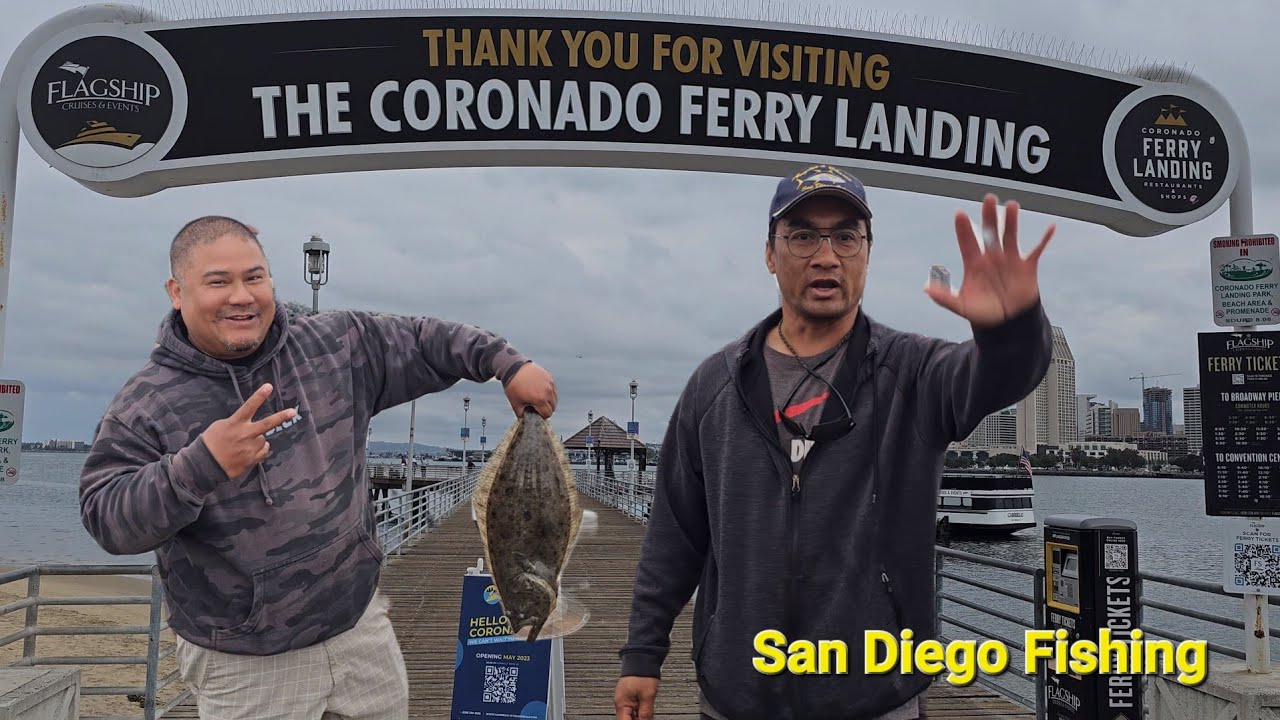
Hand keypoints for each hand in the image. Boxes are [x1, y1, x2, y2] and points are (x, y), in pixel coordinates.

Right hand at [202, 384, 296, 478]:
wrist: (205, 465)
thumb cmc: (211, 442)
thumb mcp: (221, 425)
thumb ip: (237, 422)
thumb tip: (248, 422)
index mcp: (235, 423)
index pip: (249, 406)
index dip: (259, 396)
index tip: (269, 386)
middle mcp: (245, 434)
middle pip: (267, 423)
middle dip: (281, 417)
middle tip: (293, 412)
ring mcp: (250, 448)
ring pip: (263, 439)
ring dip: (257, 440)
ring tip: (243, 445)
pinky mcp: (252, 459)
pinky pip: (264, 451)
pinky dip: (259, 450)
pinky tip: (247, 452)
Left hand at [505, 362, 556, 417]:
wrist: (513, 367)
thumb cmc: (513, 386)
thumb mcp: (515, 403)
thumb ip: (521, 414)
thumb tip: (525, 419)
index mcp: (540, 399)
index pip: (548, 414)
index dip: (541, 416)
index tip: (535, 413)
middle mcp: (548, 391)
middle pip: (553, 406)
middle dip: (546, 409)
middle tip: (536, 406)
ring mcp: (550, 383)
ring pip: (554, 397)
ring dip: (548, 400)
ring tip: (537, 397)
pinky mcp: (549, 377)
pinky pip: (553, 388)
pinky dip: (548, 391)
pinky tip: (538, 389)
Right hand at [614, 676, 658, 719]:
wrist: (642, 658)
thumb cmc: (643, 673)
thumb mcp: (647, 695)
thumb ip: (646, 712)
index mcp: (621, 703)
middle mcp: (621, 702)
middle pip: (627, 719)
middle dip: (637, 719)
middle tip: (647, 716)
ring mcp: (625, 698)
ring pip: (631, 715)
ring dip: (639, 716)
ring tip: (647, 711)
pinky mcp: (630, 695)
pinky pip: (633, 709)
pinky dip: (639, 711)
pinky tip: (646, 709)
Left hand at [925, 194, 1053, 328]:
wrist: (1006, 322)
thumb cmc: (983, 312)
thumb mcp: (961, 306)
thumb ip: (944, 297)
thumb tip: (926, 288)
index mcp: (974, 263)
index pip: (967, 241)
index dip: (963, 228)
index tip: (959, 214)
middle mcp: (992, 256)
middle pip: (990, 232)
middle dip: (989, 216)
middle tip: (988, 199)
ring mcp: (1010, 259)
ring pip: (1010, 235)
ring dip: (1011, 221)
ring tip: (1012, 206)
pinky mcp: (1027, 266)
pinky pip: (1037, 250)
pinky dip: (1044, 239)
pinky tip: (1050, 227)